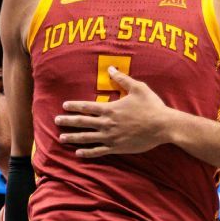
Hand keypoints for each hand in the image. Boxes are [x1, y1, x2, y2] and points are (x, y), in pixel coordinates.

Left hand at [55, 68, 176, 157]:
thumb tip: (110, 68)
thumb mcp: (138, 88)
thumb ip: (122, 79)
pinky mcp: (117, 148)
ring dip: (73, 138)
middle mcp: (107, 124)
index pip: (87, 107)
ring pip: (87, 138)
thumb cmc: (152, 106)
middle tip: (56, 121)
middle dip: (68, 122)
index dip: (74, 106)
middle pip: (82, 122)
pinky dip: (88, 153)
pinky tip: (79, 153)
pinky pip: (99, 151)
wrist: (163, 126)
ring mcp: (111, 137)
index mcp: (110, 109)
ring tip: (62, 138)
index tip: (64, 106)